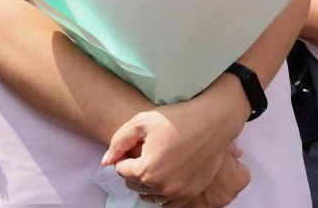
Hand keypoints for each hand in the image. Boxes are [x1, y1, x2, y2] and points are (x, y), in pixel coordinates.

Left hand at [102, 78, 246, 202]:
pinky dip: (165, 189)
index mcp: (146, 171)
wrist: (212, 121)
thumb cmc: (176, 119)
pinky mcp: (191, 193)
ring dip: (149, 181)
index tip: (138, 143)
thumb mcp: (141, 122)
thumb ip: (118, 142)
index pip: (121, 170)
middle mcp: (162, 187)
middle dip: (136, 169)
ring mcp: (178, 193)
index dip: (126, 155)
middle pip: (135, 184)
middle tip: (147, 150)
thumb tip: (105, 162)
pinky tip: (169, 171)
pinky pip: (169, 200)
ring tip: (158, 159)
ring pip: (151, 194)